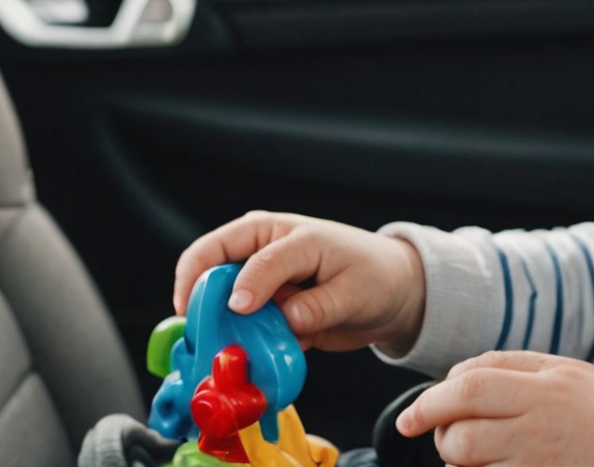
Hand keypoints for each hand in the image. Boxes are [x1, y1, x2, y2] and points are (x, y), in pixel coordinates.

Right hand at [172, 211, 426, 352]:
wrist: (394, 295)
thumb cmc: (376, 276)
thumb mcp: (353, 289)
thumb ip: (317, 306)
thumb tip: (286, 320)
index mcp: (283, 234)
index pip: (246, 254)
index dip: (237, 283)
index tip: (238, 310)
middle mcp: (262, 252)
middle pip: (208, 266)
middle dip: (200, 299)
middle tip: (200, 332)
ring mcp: (260, 283)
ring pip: (217, 302)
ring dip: (217, 328)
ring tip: (223, 352)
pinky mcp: (265, 312)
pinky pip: (240, 328)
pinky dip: (238, 345)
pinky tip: (251, 359)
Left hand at [399, 352, 593, 466]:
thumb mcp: (573, 373)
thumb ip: (517, 366)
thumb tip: (458, 375)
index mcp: (549, 384)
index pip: (470, 384)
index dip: (431, 399)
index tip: (413, 415)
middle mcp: (542, 421)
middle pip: (461, 426)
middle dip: (437, 431)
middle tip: (439, 433)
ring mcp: (540, 459)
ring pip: (468, 458)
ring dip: (455, 456)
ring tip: (469, 451)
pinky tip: (493, 466)